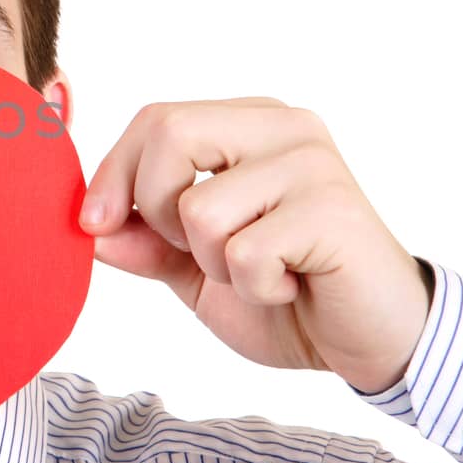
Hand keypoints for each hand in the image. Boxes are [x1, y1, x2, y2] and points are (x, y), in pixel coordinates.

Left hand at [79, 98, 430, 393]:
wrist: (372, 342)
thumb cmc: (288, 298)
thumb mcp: (195, 272)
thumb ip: (145, 243)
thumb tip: (89, 228)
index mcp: (249, 125)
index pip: (155, 119)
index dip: (112, 173)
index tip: (94, 225)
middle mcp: (284, 127)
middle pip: (169, 132)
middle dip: (155, 207)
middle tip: (194, 252)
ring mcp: (312, 162)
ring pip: (198, 205)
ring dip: (212, 262)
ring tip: (261, 272)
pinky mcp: (333, 208)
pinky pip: (244, 252)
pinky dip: (255, 288)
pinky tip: (292, 286)